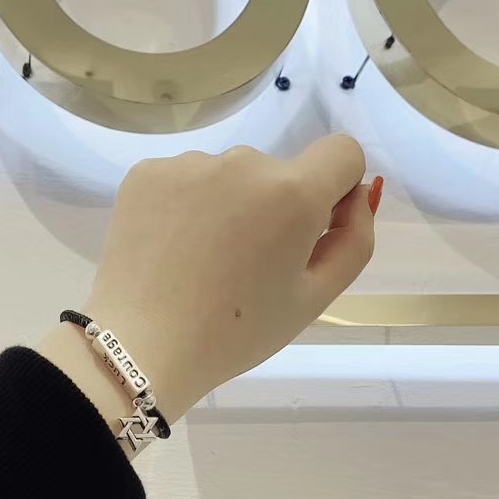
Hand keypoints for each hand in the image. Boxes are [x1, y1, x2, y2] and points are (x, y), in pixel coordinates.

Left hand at [83, 134, 377, 417]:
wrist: (141, 346)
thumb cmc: (237, 332)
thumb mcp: (315, 297)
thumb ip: (354, 238)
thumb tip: (357, 193)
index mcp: (292, 192)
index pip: (342, 152)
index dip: (336, 189)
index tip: (311, 229)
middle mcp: (242, 162)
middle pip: (279, 171)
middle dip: (274, 207)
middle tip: (244, 266)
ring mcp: (189, 163)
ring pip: (228, 176)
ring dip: (227, 206)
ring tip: (201, 261)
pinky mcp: (146, 171)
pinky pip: (186, 179)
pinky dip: (185, 206)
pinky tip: (171, 247)